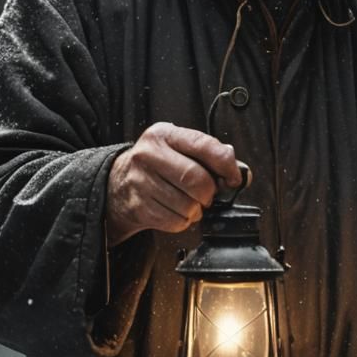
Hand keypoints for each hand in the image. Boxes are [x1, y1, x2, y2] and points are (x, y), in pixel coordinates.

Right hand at [106, 123, 243, 246]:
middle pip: (197, 179)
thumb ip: (209, 154)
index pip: (204, 145)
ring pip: (188, 205)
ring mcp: (140, 181)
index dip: (226, 165)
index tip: (233, 178)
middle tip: (209, 195)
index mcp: (164, 134)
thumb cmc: (156, 165)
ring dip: (197, 210)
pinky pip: (176, 222)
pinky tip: (177, 211)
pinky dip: (184, 221)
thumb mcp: (178, 148)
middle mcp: (148, 154)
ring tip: (190, 202)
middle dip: (210, 192)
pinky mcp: (137, 206)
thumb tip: (240, 171)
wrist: (116, 184)